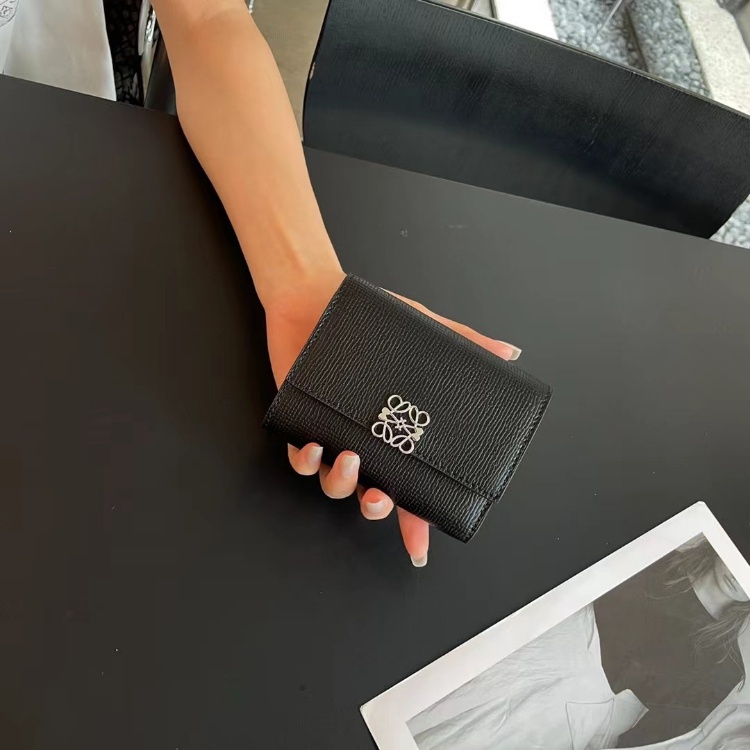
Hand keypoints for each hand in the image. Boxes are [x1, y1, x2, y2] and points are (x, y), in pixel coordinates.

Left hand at [264, 269, 520, 565]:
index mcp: (395, 431)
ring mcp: (334, 436)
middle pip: (372, 496)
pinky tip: (314, 448)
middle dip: (377, 509)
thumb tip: (509, 352)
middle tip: (381, 499)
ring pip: (336, 485)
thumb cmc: (372, 321)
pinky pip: (300, 460)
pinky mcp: (301, 426)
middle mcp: (366, 442)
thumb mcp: (424, 331)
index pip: (411, 486)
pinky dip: (306, 462)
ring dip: (343, 483)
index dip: (416, 522)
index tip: (419, 549)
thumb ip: (465, 344)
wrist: (318, 298)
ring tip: (349, 458)